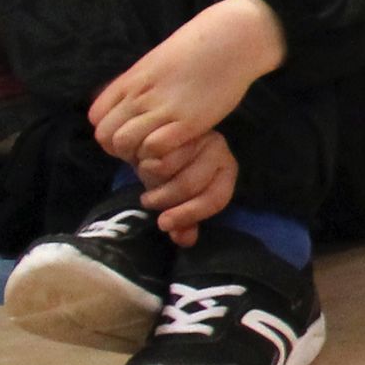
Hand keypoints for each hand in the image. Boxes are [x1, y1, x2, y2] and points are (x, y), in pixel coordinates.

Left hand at [89, 0, 285, 167]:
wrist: (231, 39)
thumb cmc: (199, 48)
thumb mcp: (157, 63)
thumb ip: (140, 85)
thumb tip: (130, 104)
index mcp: (129, 81)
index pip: (96, 118)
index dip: (111, 132)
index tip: (132, 133)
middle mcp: (138, 96)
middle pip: (106, 137)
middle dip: (122, 150)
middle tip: (147, 147)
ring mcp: (161, 108)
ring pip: (124, 144)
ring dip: (140, 154)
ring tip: (163, 150)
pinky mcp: (187, 121)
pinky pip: (154, 148)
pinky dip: (161, 156)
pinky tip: (178, 147)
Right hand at [136, 128, 237, 244]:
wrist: (155, 139)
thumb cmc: (172, 173)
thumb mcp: (180, 198)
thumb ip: (185, 220)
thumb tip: (184, 240)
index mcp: (226, 171)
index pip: (215, 198)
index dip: (189, 215)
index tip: (163, 224)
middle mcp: (219, 150)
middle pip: (189, 185)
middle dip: (163, 199)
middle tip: (149, 201)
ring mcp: (199, 134)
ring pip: (167, 167)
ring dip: (149, 179)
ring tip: (144, 179)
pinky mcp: (175, 124)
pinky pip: (152, 149)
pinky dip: (142, 160)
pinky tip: (138, 160)